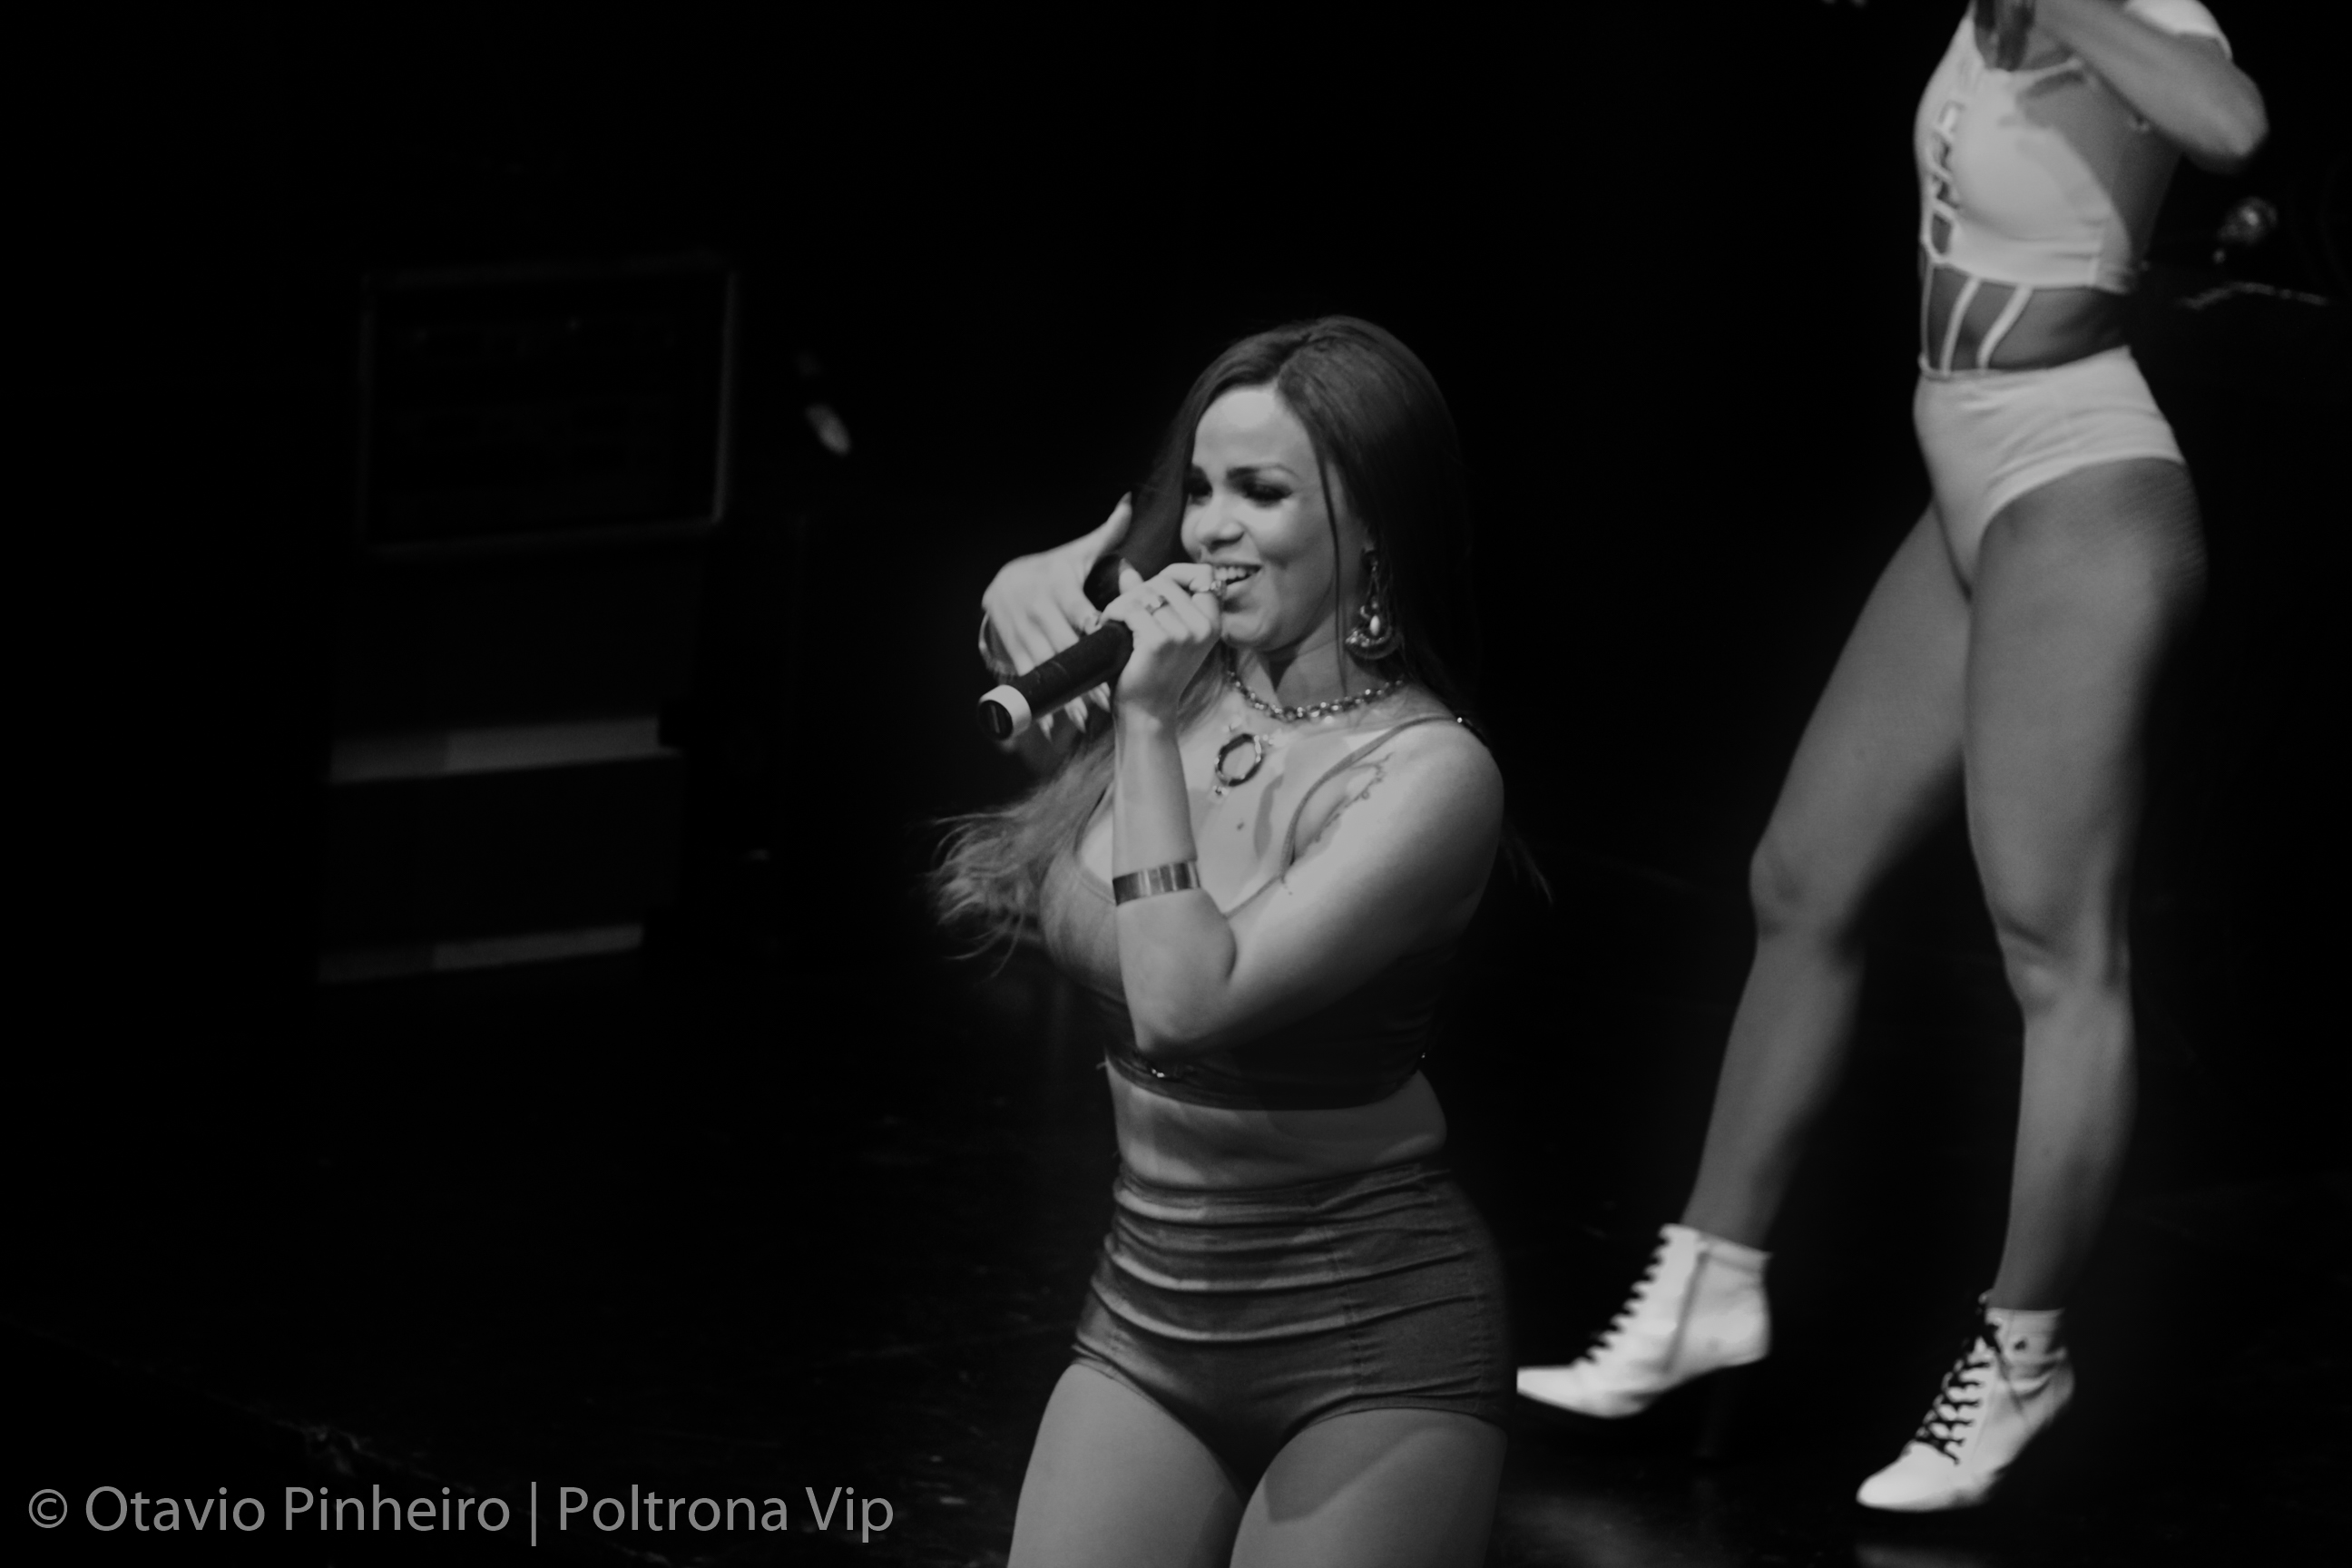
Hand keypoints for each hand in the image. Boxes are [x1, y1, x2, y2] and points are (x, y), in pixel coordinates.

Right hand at [980, 497, 1131, 731]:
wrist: (1002, 582)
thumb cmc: (1051, 568)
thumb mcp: (1075, 552)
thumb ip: (1107, 533)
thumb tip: (1128, 503)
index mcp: (1056, 586)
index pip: (1080, 612)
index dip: (1096, 634)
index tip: (1116, 653)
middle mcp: (1037, 611)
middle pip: (1065, 647)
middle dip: (1086, 675)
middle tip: (1111, 699)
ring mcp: (1022, 633)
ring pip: (1047, 669)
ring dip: (1066, 696)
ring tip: (1087, 719)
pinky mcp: (1014, 651)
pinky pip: (1029, 681)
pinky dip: (1041, 703)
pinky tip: (1056, 725)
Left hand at [1102, 562, 1221, 723]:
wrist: (1146, 712)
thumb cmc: (1152, 671)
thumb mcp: (1163, 632)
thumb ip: (1149, 599)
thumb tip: (1126, 570)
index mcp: (1213, 623)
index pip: (1204, 574)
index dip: (1176, 573)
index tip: (1154, 588)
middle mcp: (1204, 626)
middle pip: (1165, 580)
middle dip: (1137, 593)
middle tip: (1124, 616)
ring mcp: (1184, 634)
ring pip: (1144, 593)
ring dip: (1121, 605)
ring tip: (1116, 624)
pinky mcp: (1160, 641)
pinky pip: (1130, 609)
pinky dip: (1113, 615)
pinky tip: (1111, 630)